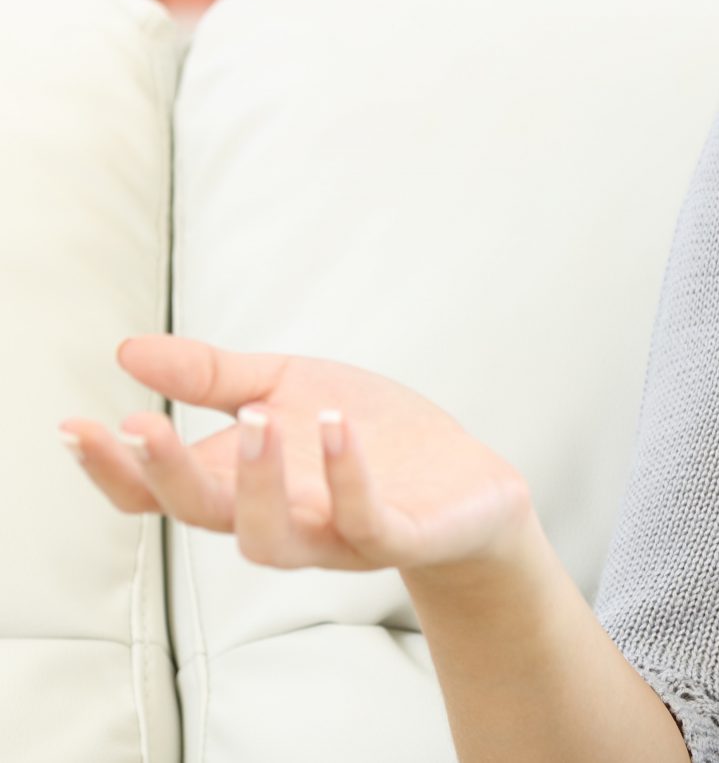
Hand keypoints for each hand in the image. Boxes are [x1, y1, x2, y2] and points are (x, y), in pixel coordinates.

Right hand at [57, 334, 539, 579]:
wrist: (469, 488)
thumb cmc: (371, 439)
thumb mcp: (292, 389)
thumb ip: (215, 377)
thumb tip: (127, 351)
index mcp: (244, 485)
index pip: (161, 495)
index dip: (115, 471)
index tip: (77, 426)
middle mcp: (280, 519)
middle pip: (205, 516)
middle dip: (169, 476)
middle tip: (142, 426)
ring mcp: (337, 536)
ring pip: (273, 539)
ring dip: (257, 483)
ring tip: (254, 421)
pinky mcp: (401, 535)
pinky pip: (366, 522)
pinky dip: (348, 478)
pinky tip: (336, 427)